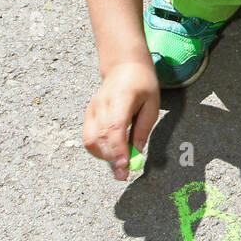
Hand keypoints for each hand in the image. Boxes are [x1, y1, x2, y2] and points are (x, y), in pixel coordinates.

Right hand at [83, 59, 159, 180]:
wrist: (124, 66)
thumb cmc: (142, 84)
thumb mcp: (152, 105)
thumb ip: (143, 129)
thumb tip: (138, 152)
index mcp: (121, 98)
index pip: (115, 127)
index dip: (118, 148)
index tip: (124, 165)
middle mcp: (101, 104)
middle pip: (99, 137)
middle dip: (111, 159)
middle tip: (124, 175)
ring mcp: (92, 109)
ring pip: (90, 140)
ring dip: (104, 156)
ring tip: (120, 163)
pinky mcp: (88, 115)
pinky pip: (88, 137)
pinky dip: (98, 150)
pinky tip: (111, 153)